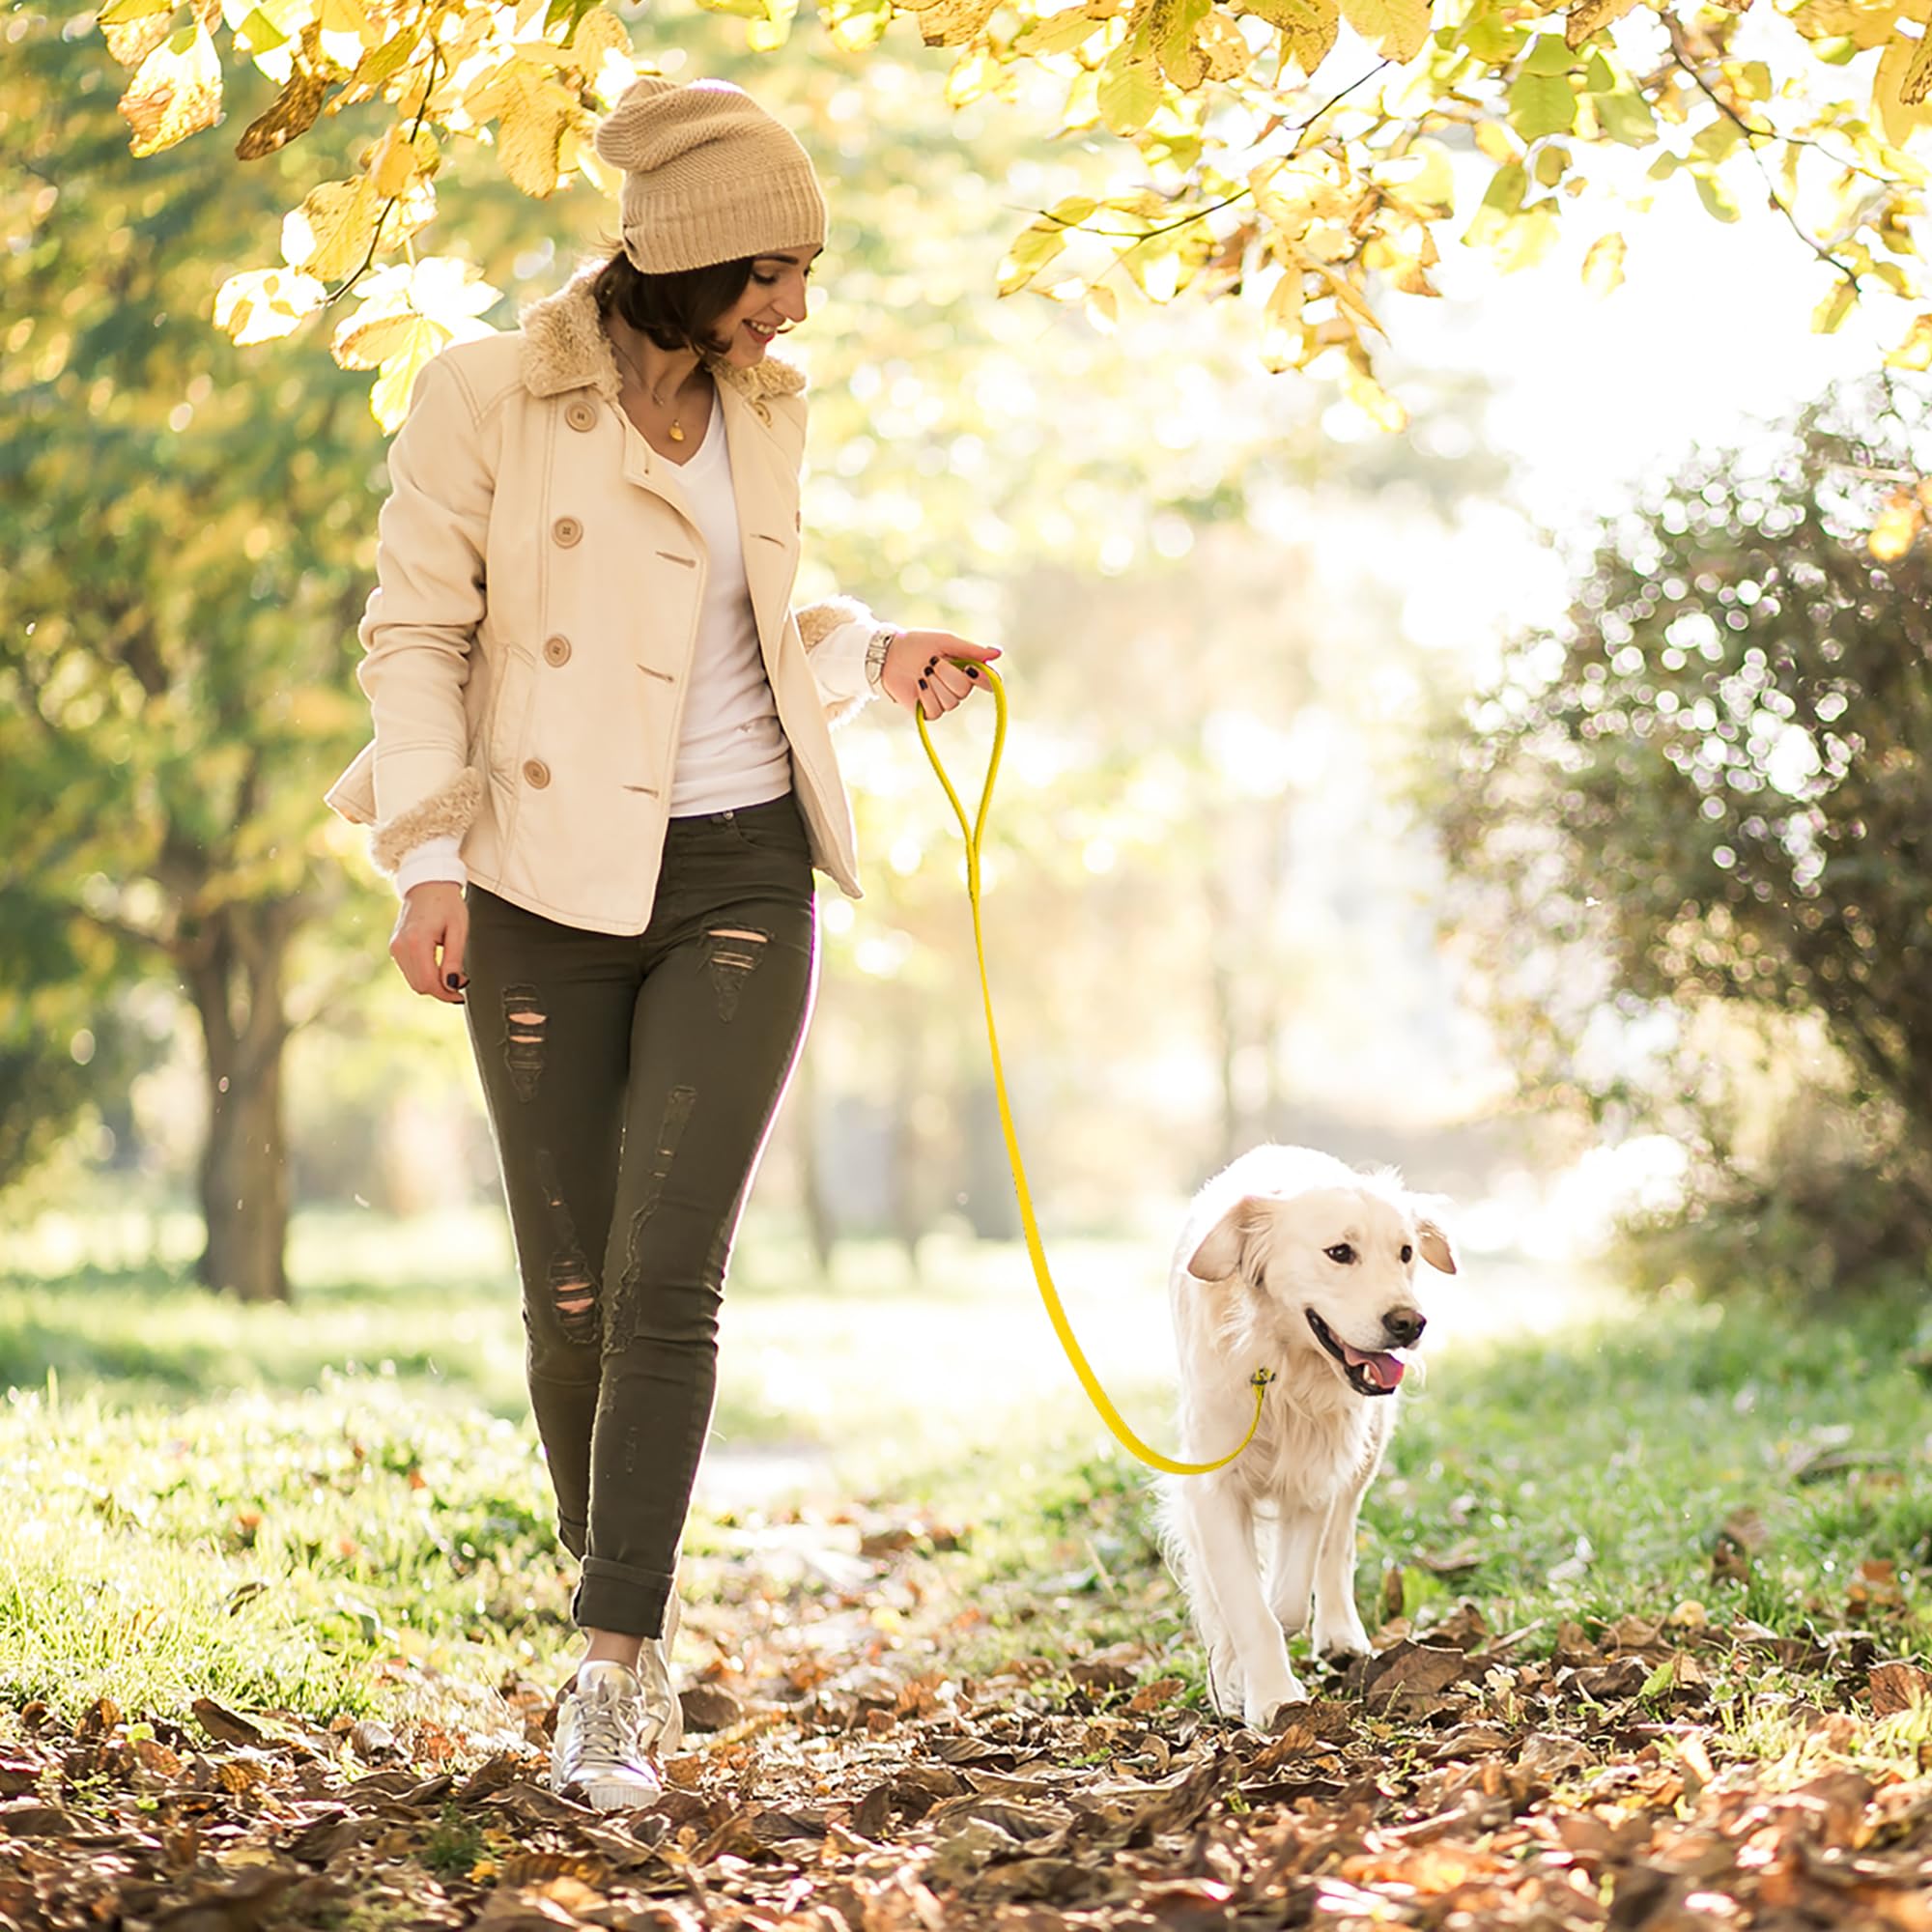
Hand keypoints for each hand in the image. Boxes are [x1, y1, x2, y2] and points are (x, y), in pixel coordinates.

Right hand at [390, 881, 468, 1004]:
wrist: (427, 884)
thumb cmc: (446, 903)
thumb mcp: (458, 930)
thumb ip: (454, 960)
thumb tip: (452, 985)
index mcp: (416, 942)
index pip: (428, 982)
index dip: (446, 993)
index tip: (461, 995)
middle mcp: (401, 946)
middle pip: (419, 986)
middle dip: (441, 990)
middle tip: (460, 983)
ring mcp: (395, 947)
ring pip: (414, 981)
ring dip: (433, 984)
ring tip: (451, 973)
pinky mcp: (395, 947)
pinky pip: (410, 971)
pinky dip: (425, 975)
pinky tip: (439, 967)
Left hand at [881, 629, 1000, 720]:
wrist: (888, 654)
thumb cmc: (918, 644)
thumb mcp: (946, 642)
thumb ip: (971, 650)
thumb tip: (998, 653)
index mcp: (966, 669)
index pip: (987, 680)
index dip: (984, 678)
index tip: (972, 669)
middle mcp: (958, 687)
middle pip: (965, 690)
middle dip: (947, 675)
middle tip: (932, 663)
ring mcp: (943, 701)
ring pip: (951, 702)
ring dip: (935, 685)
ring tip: (923, 672)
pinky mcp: (928, 711)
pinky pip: (936, 711)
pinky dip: (926, 696)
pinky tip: (918, 684)